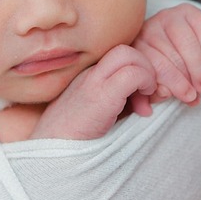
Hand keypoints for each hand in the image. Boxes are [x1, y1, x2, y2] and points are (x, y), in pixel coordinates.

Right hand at [32, 44, 156, 139]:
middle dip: (145, 67)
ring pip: (128, 53)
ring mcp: (93, 81)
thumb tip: (149, 101)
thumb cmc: (75, 136)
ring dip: (146, 74)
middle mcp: (89, 72)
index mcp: (88, 74)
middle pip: (125, 49)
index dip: (137, 71)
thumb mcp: (97, 111)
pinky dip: (145, 84)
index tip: (141, 99)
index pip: (120, 55)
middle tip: (147, 94)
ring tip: (145, 100)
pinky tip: (143, 109)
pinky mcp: (100, 95)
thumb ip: (119, 100)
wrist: (51, 150)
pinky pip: (132, 74)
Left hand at [130, 3, 200, 112]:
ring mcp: (168, 17)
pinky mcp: (187, 11)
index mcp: (134, 48)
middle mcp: (148, 29)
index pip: (153, 66)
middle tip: (197, 93)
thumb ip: (144, 97)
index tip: (186, 97)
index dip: (172, 83)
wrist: (168, 43)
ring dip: (198, 67)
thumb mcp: (145, 84)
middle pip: (170, 56)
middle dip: (186, 79)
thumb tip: (146, 111)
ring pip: (187, 43)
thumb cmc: (157, 69)